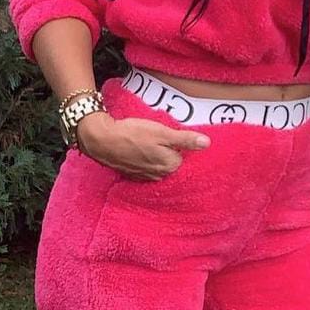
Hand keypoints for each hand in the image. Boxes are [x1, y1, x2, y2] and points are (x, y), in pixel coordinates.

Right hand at [76, 112, 210, 179]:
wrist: (101, 140)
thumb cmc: (132, 133)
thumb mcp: (162, 132)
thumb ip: (185, 139)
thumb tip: (207, 143)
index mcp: (170, 165)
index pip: (186, 157)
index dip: (182, 145)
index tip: (176, 137)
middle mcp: (159, 175)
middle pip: (174, 163)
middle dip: (172, 152)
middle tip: (162, 138)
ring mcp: (146, 177)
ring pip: (160, 166)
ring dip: (159, 157)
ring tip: (150, 143)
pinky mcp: (133, 174)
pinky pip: (147, 169)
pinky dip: (147, 161)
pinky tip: (141, 151)